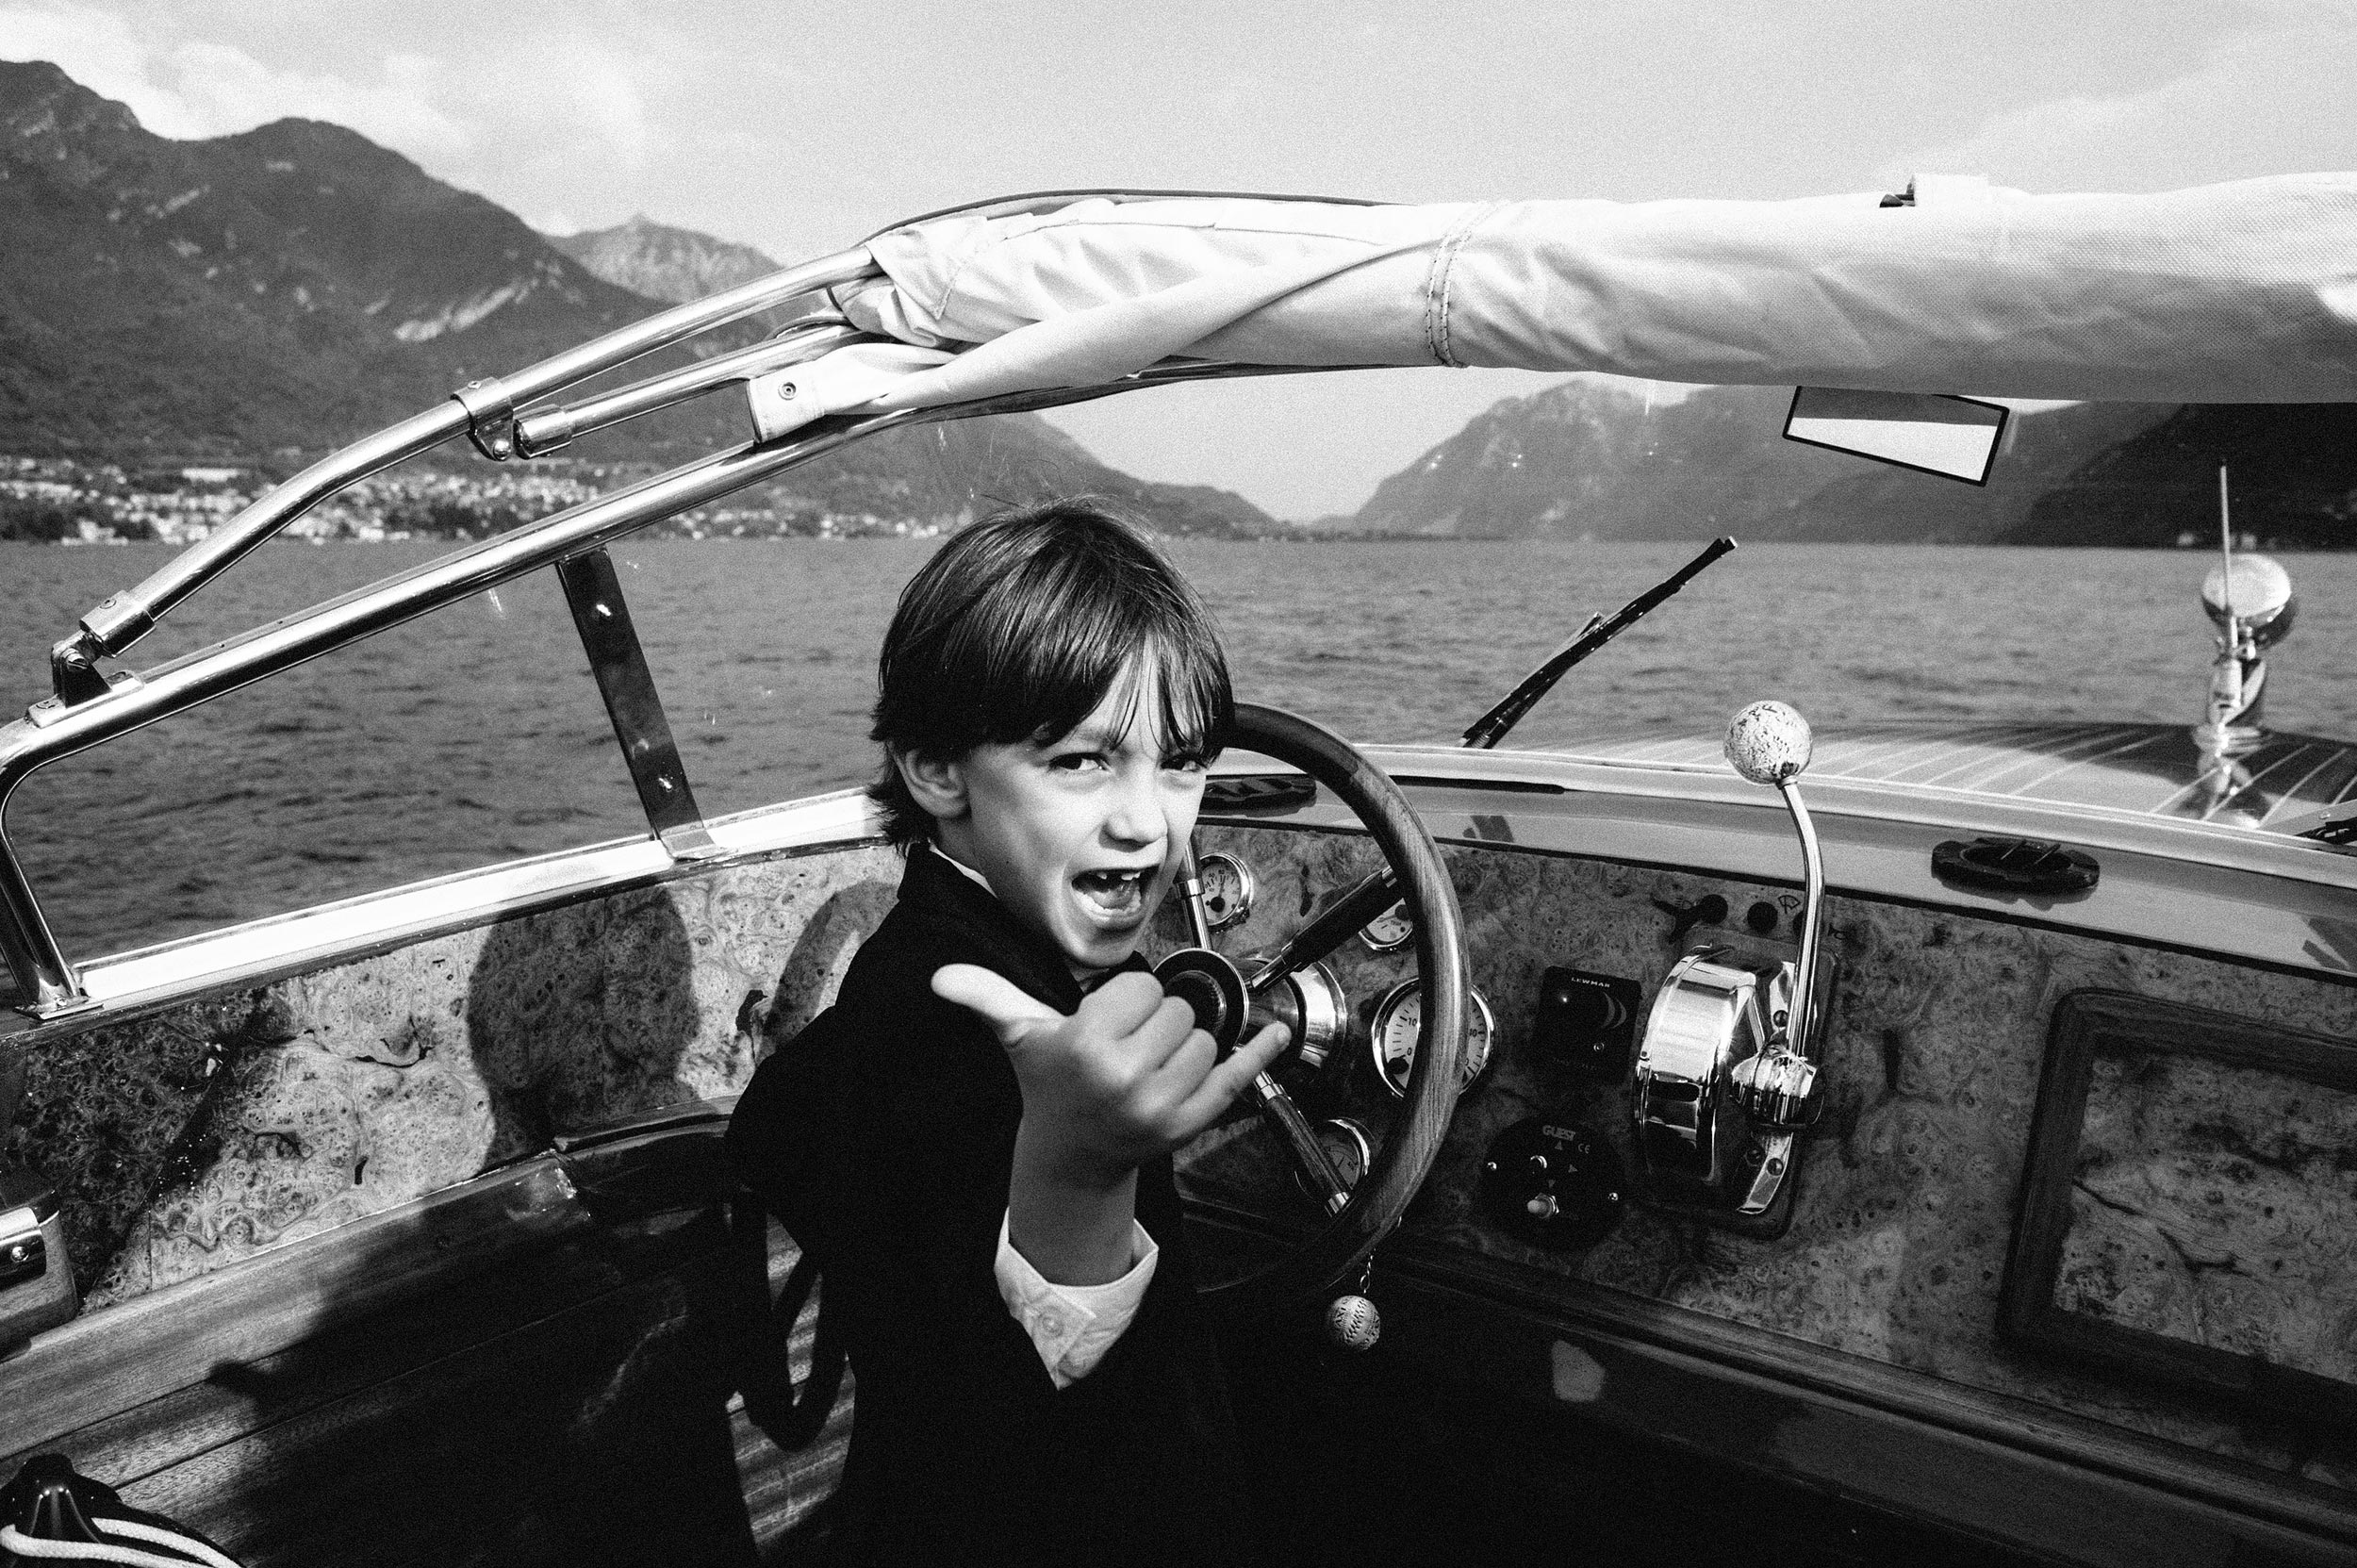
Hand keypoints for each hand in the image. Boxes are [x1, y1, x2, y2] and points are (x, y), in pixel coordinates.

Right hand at [933, 964, 1290, 1189]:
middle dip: (1157, 1020)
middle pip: (1177, 1011)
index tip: (1109, 1019)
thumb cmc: (1050, 1084)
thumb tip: (941, 977)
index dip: (1127, 998)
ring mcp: (1160, 1105)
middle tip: (1129, 1044)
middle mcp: (1124, 1077)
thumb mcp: (1021, 1037)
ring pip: (1203, 1040)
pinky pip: (1235, 1078)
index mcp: (1086, 1046)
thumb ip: (987, 998)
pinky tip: (1275, 1035)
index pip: (1141, 987)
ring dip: (1183, 1044)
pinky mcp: (1188, 1125)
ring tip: (1150, 1063)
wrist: (1071, 1155)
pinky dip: (1258, 1055)